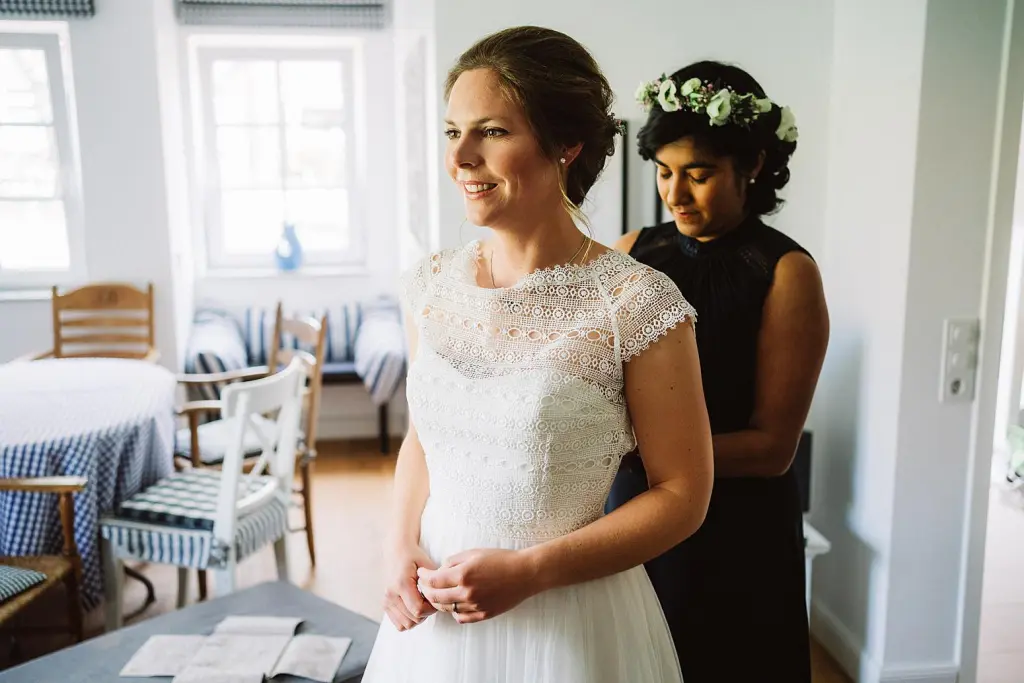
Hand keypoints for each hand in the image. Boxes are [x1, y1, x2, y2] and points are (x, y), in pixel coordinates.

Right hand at [383, 543, 437, 630]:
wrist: (397, 550)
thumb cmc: (414, 556)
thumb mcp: (427, 564)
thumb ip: (434, 582)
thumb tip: (441, 599)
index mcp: (401, 584)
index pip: (419, 610)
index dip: (432, 609)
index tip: (436, 599)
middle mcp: (391, 594)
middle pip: (413, 619)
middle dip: (427, 613)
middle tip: (431, 601)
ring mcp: (386, 600)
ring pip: (406, 625)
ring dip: (418, 618)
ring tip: (423, 603)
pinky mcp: (385, 604)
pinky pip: (399, 624)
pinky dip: (409, 620)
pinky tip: (414, 607)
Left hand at [416, 548, 539, 623]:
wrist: (525, 573)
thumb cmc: (501, 559)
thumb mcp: (474, 553)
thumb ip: (453, 561)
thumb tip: (439, 571)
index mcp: (463, 574)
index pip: (433, 580)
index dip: (423, 577)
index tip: (420, 574)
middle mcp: (467, 592)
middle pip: (436, 597)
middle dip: (426, 591)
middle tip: (423, 586)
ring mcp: (475, 606)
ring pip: (447, 609)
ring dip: (438, 602)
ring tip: (436, 594)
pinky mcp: (483, 615)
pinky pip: (461, 617)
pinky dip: (454, 611)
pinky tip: (455, 603)